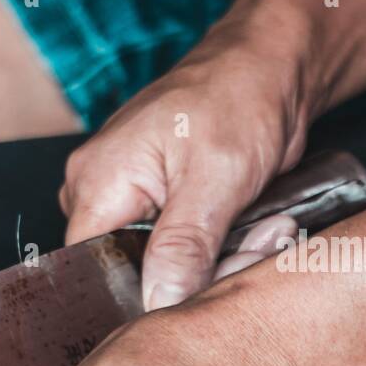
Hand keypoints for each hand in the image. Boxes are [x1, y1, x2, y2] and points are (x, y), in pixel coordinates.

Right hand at [59, 31, 309, 308]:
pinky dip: (212, 249)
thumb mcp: (217, 178)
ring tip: (254, 229)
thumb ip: (182, 247)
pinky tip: (245, 227)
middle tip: (245, 248)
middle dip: (189, 273)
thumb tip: (159, 302)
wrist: (273, 64)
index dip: (139, 291)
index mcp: (95, 182)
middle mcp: (97, 190)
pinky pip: (173, 248)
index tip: (194, 291)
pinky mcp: (153, 202)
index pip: (93, 270)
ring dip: (209, 261)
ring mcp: (124, 196)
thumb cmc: (240, 95)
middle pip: (127, 270)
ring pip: (156, 264)